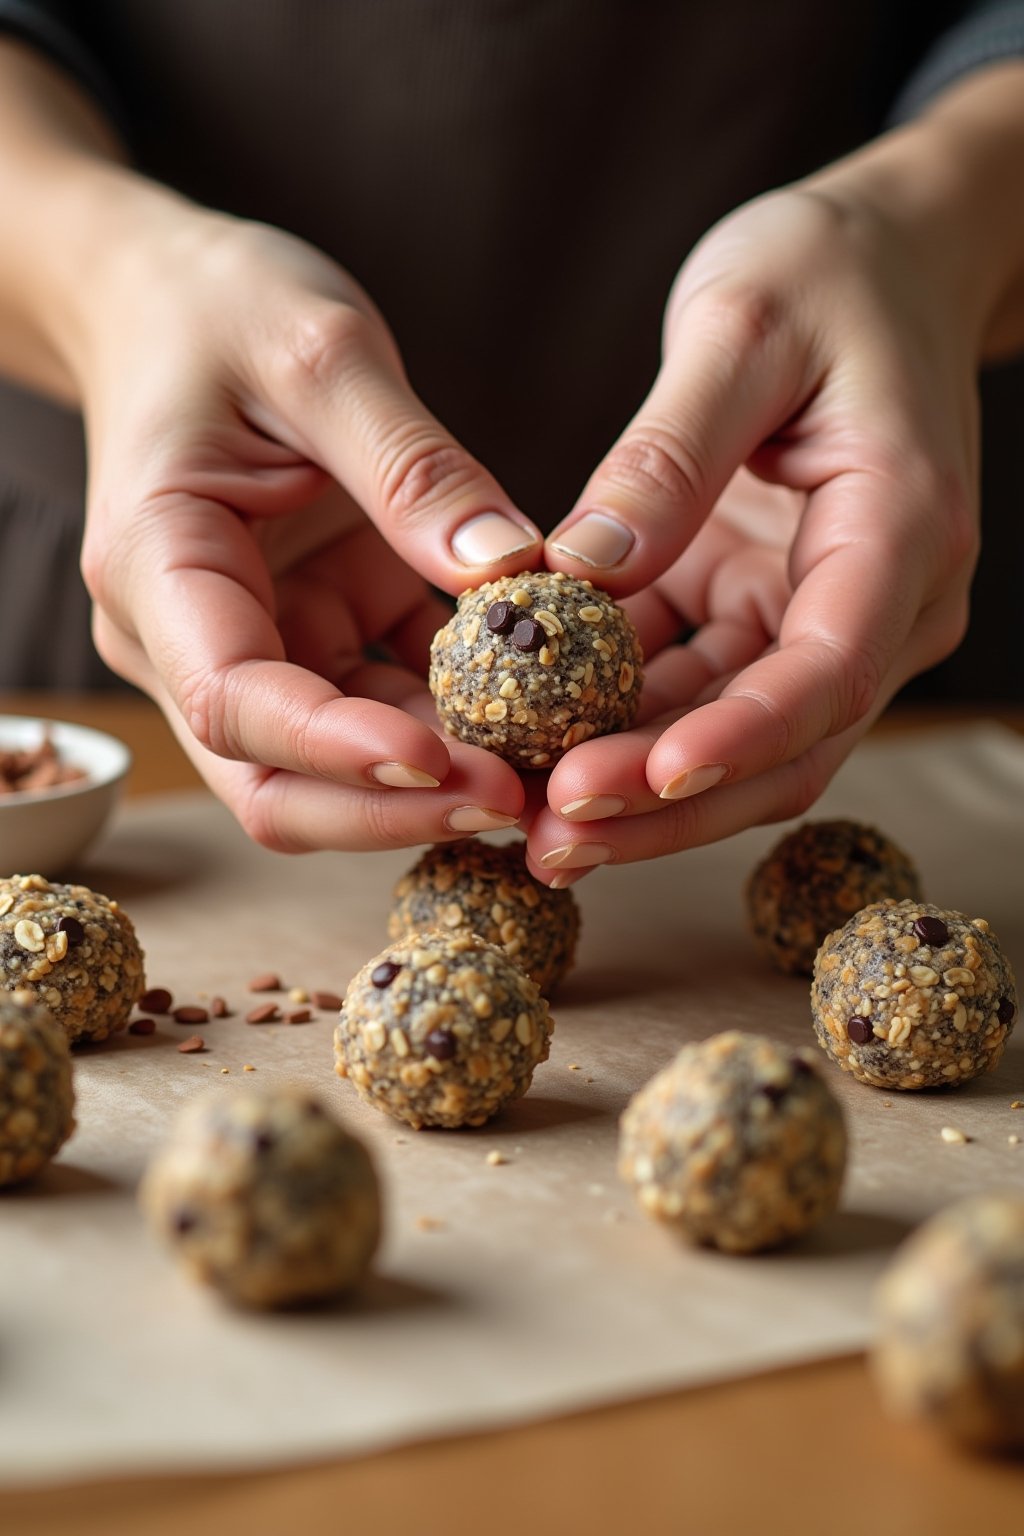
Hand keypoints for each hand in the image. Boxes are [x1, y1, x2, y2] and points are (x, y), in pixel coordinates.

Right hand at [75, 193, 544, 848]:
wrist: (175, 300)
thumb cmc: (222, 308)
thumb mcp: (322, 353)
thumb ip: (409, 466)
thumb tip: (507, 574)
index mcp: (158, 565)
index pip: (231, 699)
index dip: (334, 748)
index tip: (440, 761)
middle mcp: (191, 635)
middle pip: (274, 778)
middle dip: (391, 804)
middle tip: (518, 803)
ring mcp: (257, 643)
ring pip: (337, 767)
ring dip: (438, 779)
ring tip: (553, 774)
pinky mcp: (319, 632)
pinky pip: (390, 705)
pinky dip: (460, 720)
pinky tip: (545, 714)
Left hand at [526, 171, 983, 880]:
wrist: (881, 256)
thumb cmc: (824, 270)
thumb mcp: (738, 330)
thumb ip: (667, 456)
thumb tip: (580, 576)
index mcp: (899, 529)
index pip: (828, 672)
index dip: (734, 741)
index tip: (634, 780)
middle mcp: (878, 599)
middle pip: (783, 747)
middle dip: (667, 808)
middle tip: (550, 843)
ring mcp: (819, 614)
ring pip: (732, 742)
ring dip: (635, 791)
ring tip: (525, 825)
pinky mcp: (759, 609)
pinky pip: (690, 692)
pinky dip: (619, 725)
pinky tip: (534, 748)